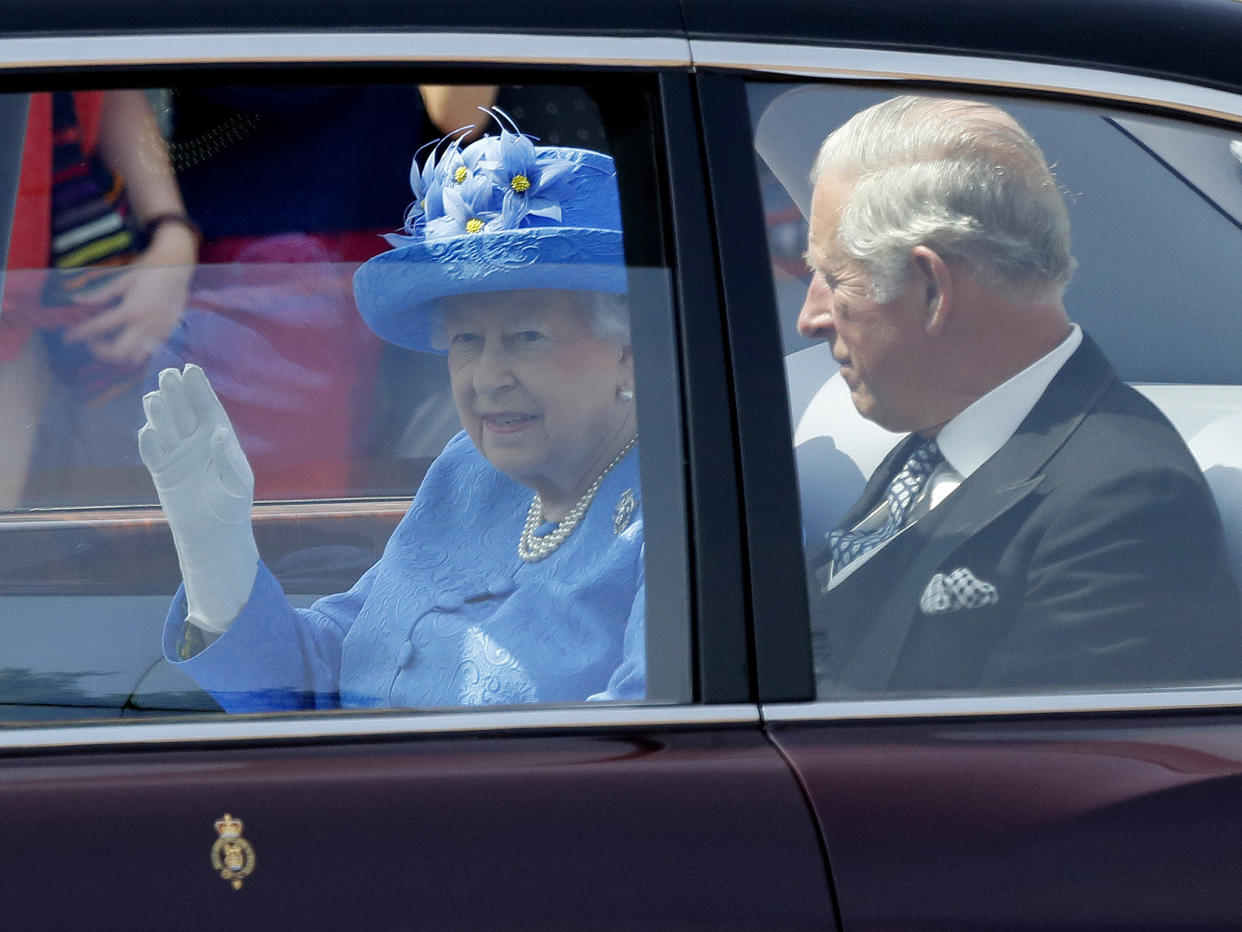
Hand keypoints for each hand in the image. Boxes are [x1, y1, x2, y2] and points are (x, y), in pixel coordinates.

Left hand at [64, 223, 196, 364]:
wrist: (179, 268)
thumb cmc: (149, 270)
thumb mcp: (123, 280)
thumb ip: (100, 294)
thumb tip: (77, 300)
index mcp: (130, 310)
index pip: (99, 327)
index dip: (80, 333)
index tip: (68, 337)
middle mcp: (145, 325)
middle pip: (117, 353)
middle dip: (100, 351)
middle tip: (92, 341)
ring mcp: (158, 332)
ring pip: (135, 358)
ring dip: (119, 354)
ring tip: (110, 343)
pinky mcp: (168, 333)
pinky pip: (149, 351)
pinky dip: (135, 351)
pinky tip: (129, 340)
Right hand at [140, 364, 257, 633]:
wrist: (214, 534)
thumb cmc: (233, 505)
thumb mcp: (237, 482)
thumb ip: (227, 457)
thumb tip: (216, 433)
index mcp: (219, 438)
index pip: (208, 408)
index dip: (199, 389)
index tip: (192, 370)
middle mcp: (196, 441)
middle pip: (183, 412)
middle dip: (176, 393)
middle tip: (168, 374)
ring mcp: (177, 454)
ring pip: (166, 427)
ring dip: (160, 413)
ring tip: (154, 397)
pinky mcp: (161, 471)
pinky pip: (153, 453)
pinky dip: (149, 442)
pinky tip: (148, 430)